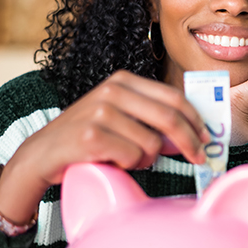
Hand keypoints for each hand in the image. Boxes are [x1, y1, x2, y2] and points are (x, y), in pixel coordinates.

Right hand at [0, 71, 208, 223]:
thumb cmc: (87, 139)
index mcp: (123, 81)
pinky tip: (110, 161)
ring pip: (151, 144)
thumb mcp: (119, 118)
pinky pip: (132, 157)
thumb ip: (150, 120)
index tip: (205, 138)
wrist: (41, 155)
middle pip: (169, 118)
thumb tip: (192, 136)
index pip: (173, 98)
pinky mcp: (91, 136)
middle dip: (189, 142)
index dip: (195, 120)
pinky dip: (128, 166)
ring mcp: (100, 112)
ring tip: (124, 159)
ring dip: (145, 160)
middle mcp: (112, 91)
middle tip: (198, 159)